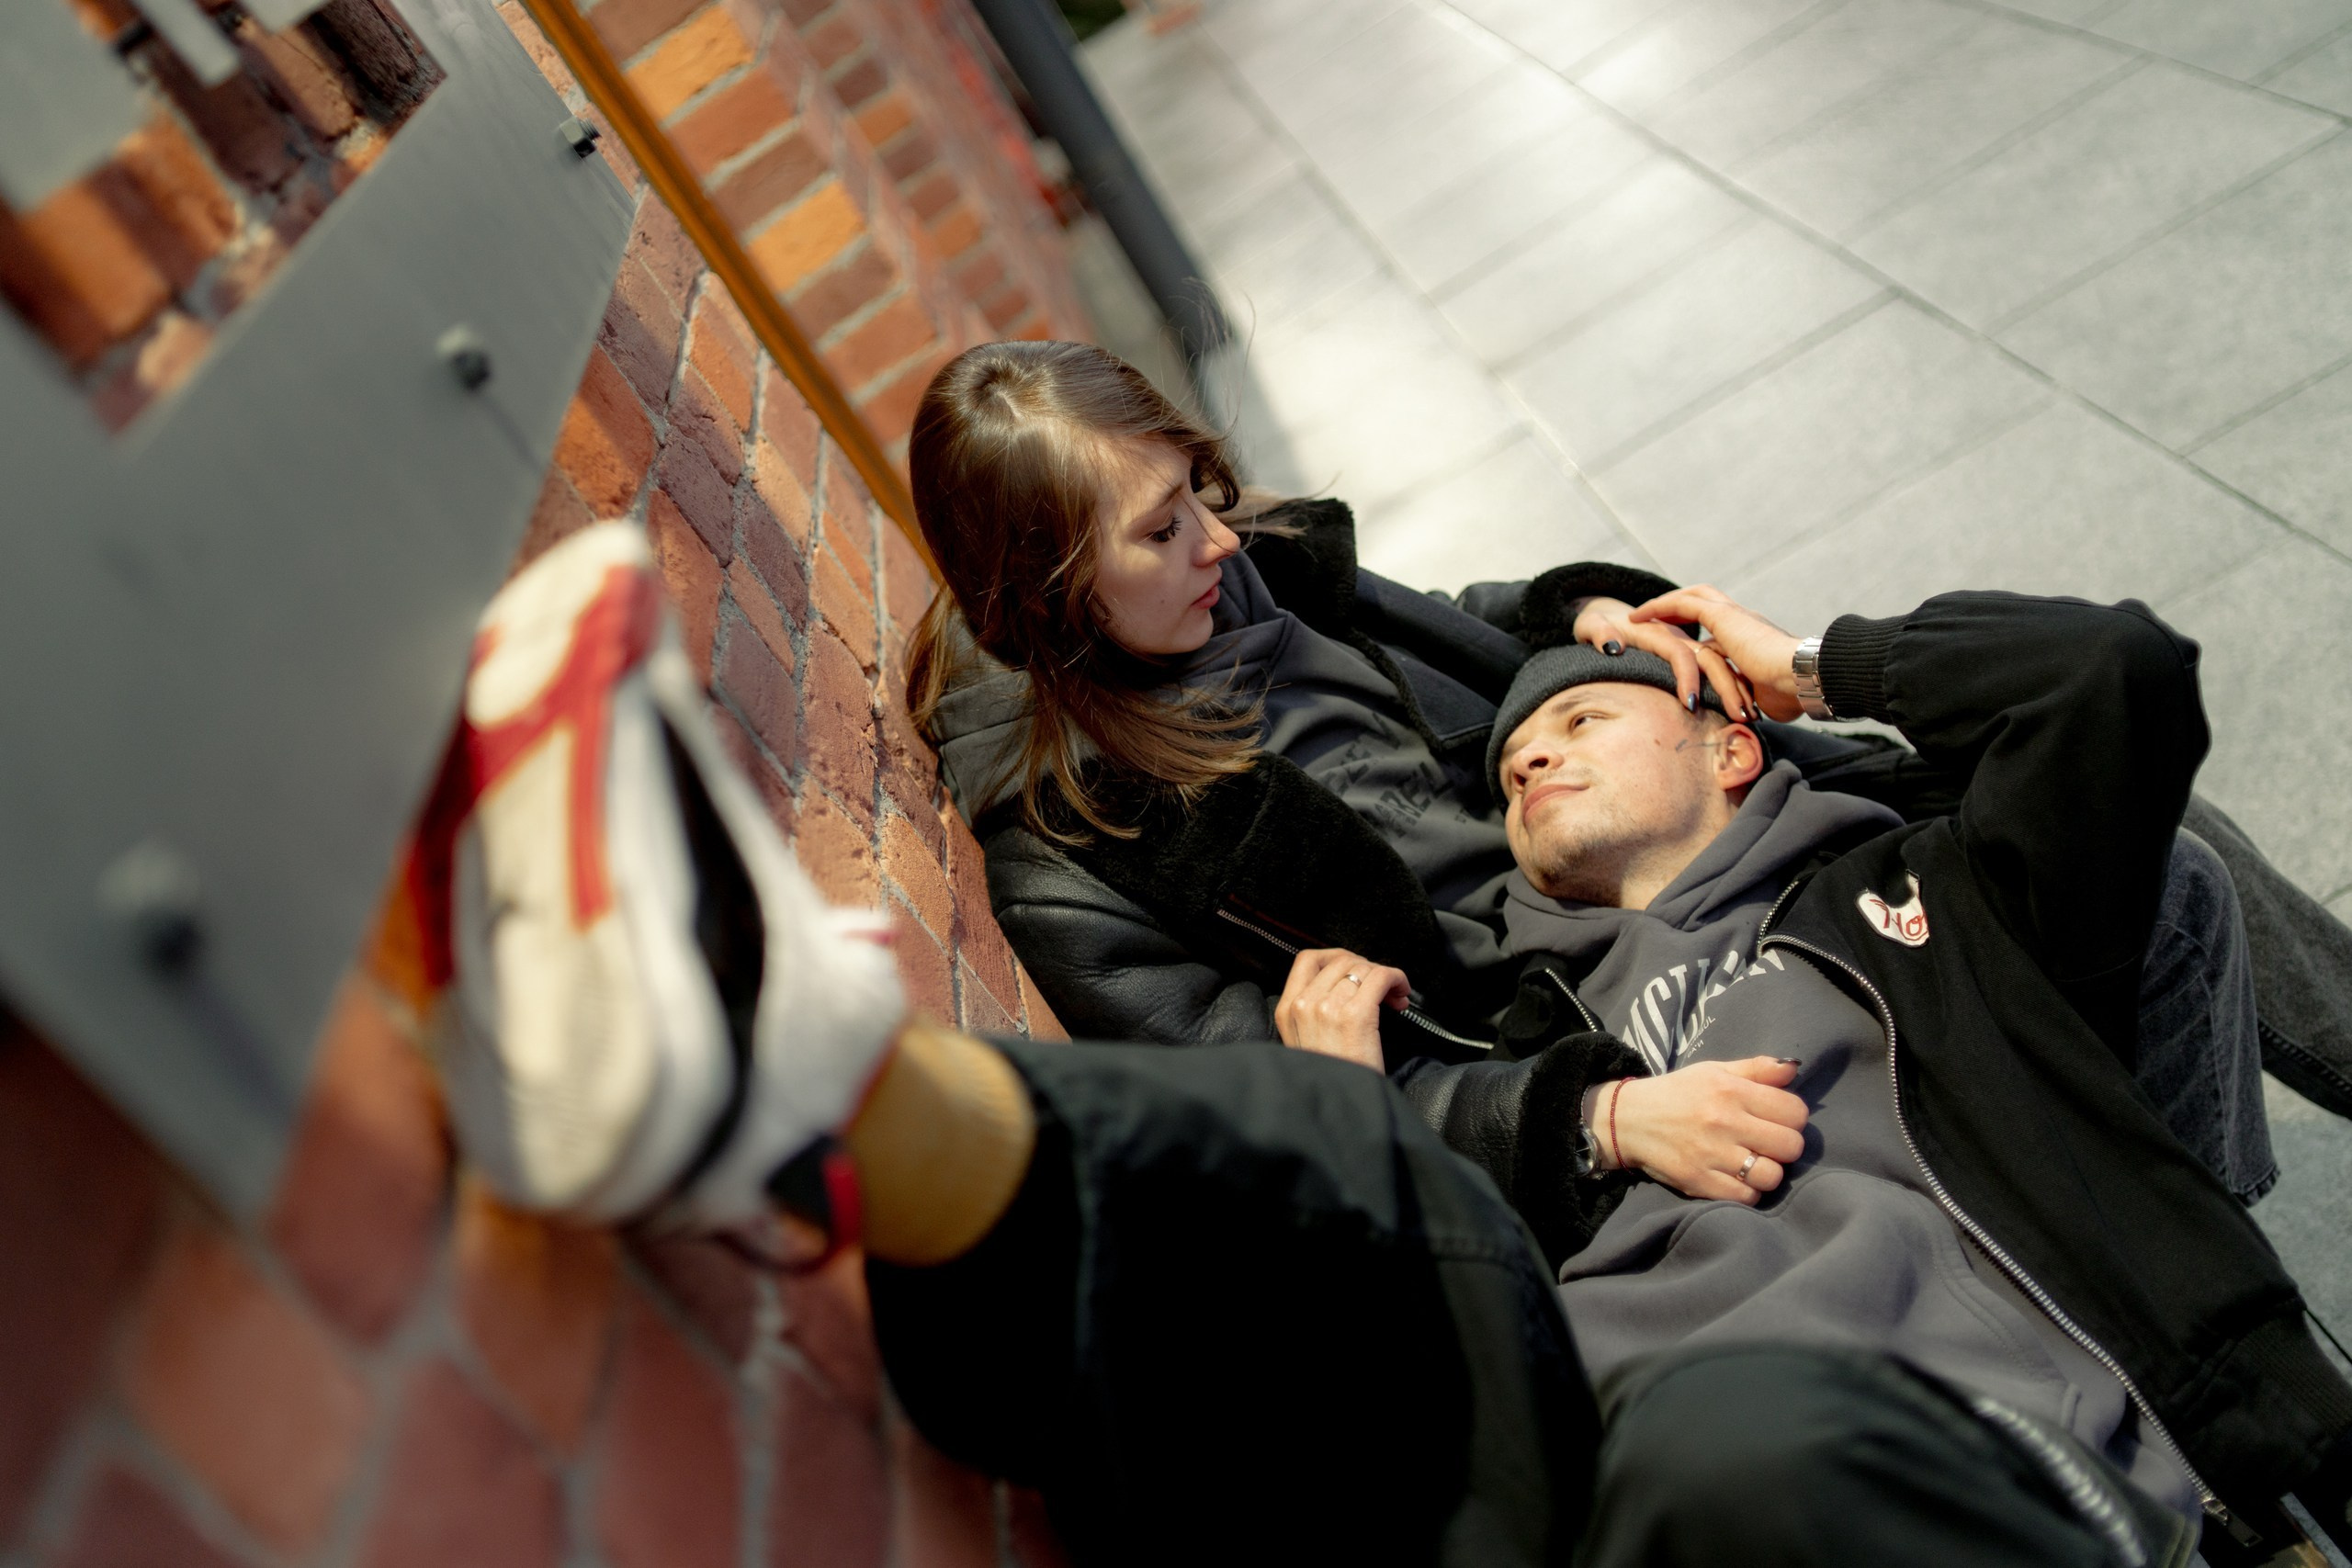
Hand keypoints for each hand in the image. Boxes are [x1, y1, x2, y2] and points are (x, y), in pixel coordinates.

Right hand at [1274, 948, 1407, 1071]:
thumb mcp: (1305, 1044)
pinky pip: (1380, 976)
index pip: (1307, 960)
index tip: (1354, 970)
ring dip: (1384, 976)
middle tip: (1381, 987)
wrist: (1341, 1109)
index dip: (1337, 958)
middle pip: (1340, 960)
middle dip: (1366, 967)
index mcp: (1287, 1011)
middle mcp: (1304, 1005)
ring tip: (1394, 996)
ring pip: (1362, 967)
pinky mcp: (1356, 1014)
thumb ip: (1312, 1013)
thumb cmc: (1332, 1079)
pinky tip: (1401, 995)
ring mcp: (1328, 1008)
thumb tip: (1345, 985)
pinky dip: (1397, 979)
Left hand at [1571, 596, 1757, 719]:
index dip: (1686, 676)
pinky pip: (1718, 668)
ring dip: (1737, 688)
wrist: (1604, 616)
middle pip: (1711, 659)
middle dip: (1727, 687)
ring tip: (1750, 717)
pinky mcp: (1690, 652)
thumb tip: (1613, 647)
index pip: (1678, 653)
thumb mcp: (1590, 626)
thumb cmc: (1595, 624)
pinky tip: (1740, 708)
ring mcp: (1686, 643)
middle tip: (1740, 718)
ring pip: (1721, 664)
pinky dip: (1732, 685)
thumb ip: (1598, 633)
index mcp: (1655, 632)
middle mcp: (1677, 636)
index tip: (1690, 704)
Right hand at [1606, 1057, 1807, 1203]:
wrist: (1627, 1119)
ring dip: (1767, 1172)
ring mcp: (1710, 1155)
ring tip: (1752, 1164)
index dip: (1792, 1117)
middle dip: (1785, 1146)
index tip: (1777, 1120)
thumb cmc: (1678, 1093)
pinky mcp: (1697, 1182)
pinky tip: (1736, 1178)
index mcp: (1730, 1090)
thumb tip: (1794, 1069)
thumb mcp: (1714, 1071)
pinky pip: (1746, 1197)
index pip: (1794, 1112)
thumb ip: (1757, 1069)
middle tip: (1767, 1144)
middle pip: (1790, 1146)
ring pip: (1771, 1176)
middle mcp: (1723, 1122)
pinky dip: (1747, 1191)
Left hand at [1625, 587, 1805, 721]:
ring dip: (1665, 605)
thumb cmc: (1792, 695)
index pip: (1723, 630)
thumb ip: (1746, 698)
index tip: (1680, 643)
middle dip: (1679, 609)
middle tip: (1652, 619)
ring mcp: (1736, 615)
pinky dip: (1659, 608)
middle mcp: (1745, 621)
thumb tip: (1739, 715)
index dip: (1701, 633)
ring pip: (1694, 597)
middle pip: (1707, 603)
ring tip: (1638, 617)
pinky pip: (1684, 605)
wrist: (1805, 678)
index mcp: (1755, 639)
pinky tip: (1638, 618)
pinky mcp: (1724, 616)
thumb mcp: (1761, 698)